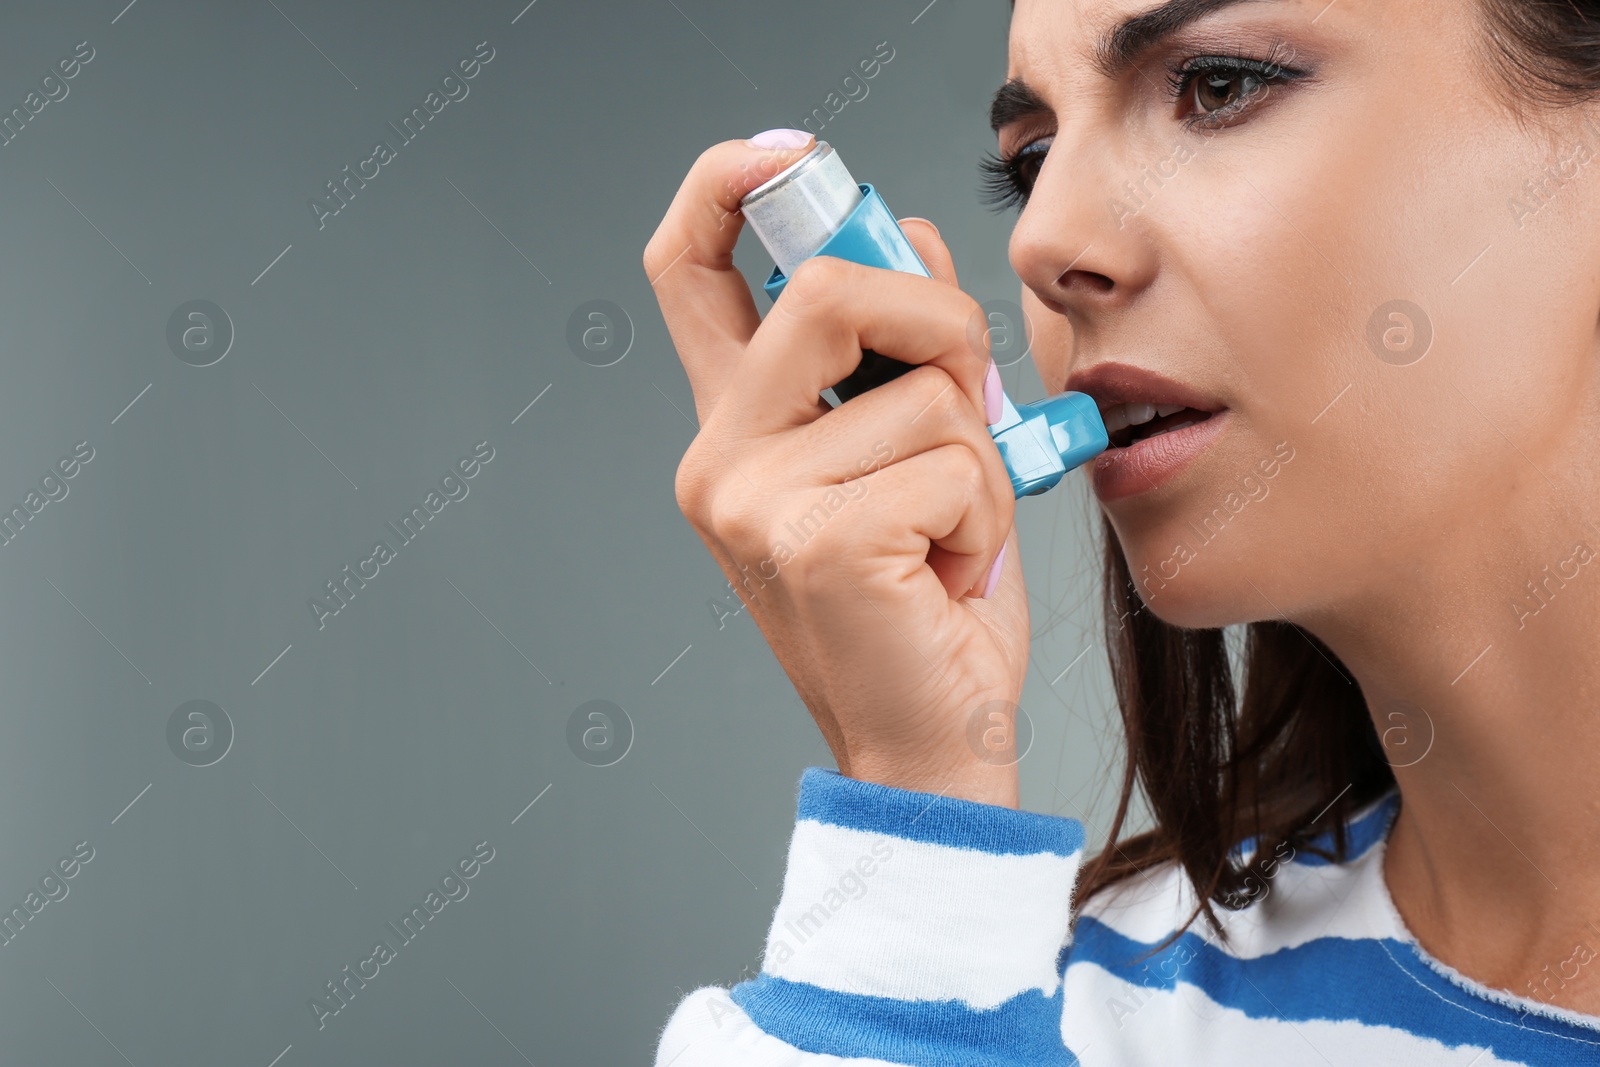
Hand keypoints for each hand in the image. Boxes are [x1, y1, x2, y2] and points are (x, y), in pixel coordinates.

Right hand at [643, 135, 1028, 805]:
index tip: (787, 153)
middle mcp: (722, 460)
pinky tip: (949, 577)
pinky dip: (986, 517)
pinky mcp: (820, 543)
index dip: (727, 186)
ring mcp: (757, 503)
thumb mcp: (914, 460)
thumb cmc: (923, 609)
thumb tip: (918, 239)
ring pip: (925, 392)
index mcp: (736, 431)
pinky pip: (953, 462)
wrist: (930, 745)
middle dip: (933, 318)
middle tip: (960, 391)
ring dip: (978, 464)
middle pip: (824, 289)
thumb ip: (903, 352)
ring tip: (947, 541)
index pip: (686, 270)